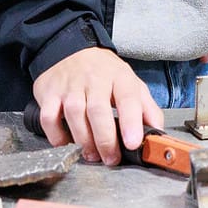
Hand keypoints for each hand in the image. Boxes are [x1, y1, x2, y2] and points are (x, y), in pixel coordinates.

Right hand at [32, 48, 162, 164]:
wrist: (69, 48)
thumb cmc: (104, 73)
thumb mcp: (131, 84)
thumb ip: (147, 109)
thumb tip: (158, 133)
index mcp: (119, 77)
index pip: (128, 98)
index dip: (131, 122)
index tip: (133, 143)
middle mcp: (94, 79)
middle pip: (98, 110)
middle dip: (105, 139)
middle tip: (111, 158)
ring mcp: (69, 86)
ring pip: (74, 114)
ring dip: (83, 140)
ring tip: (92, 155)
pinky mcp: (49, 93)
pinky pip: (49, 118)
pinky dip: (56, 136)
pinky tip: (67, 144)